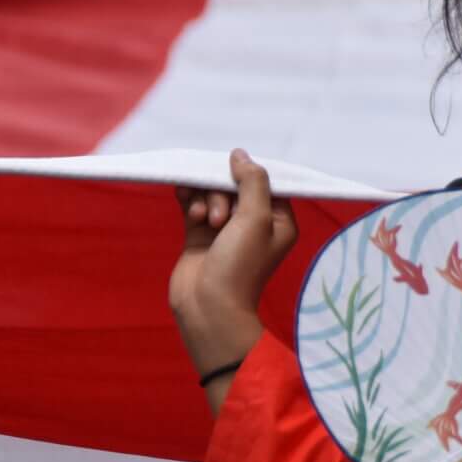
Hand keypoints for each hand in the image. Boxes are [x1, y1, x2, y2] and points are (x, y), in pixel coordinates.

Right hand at [170, 149, 296, 384]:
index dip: (247, 174)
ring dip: (204, 199)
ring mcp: (224, 229)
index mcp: (278, 220)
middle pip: (235, 185)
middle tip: (218, 217)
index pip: (265, 182)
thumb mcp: (256, 218)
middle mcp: (253, 223)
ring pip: (212, 193)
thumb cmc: (240, 265)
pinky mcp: (199, 234)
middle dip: (221, 192)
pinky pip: (193, 203)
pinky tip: (184, 200)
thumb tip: (240, 154)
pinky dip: (189, 199)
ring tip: (201, 219)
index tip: (231, 174)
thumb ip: (252, 181)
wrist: (208, 307)